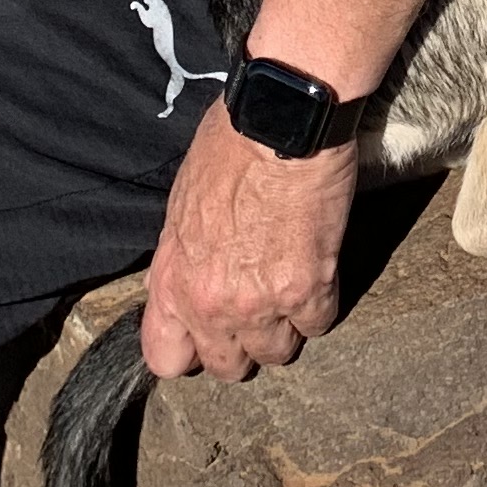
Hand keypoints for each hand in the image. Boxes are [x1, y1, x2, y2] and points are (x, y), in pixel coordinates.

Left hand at [140, 101, 355, 378]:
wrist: (281, 119)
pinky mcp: (308, 289)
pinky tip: (319, 271)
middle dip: (243, 343)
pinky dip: (321, 303)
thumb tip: (186, 278)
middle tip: (257, 308)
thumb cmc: (230, 143)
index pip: (165, 358)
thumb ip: (182, 256)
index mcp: (172, 280)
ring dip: (286, 327)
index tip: (207, 333)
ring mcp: (260, 302)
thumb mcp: (182, 203)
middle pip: (227, 367)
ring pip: (277, 354)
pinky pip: (319, 324)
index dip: (189, 350)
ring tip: (292, 289)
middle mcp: (210, 304)